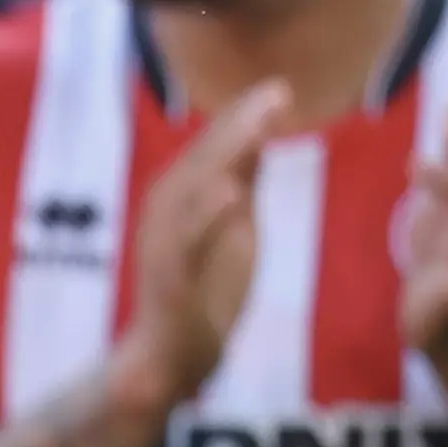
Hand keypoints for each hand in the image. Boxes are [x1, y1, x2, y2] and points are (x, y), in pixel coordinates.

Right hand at [115, 79, 288, 411]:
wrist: (171, 357)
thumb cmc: (203, 290)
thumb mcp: (233, 226)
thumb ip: (243, 180)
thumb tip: (263, 130)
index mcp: (183, 194)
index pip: (216, 146)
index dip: (245, 116)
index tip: (282, 88)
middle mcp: (167, 209)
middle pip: (205, 157)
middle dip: (241, 123)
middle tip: (278, 93)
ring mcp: (165, 241)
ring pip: (194, 189)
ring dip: (225, 155)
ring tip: (259, 126)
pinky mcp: (169, 276)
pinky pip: (188, 241)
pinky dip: (207, 215)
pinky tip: (233, 192)